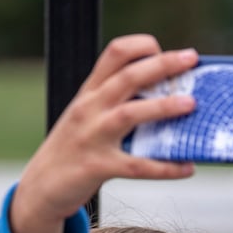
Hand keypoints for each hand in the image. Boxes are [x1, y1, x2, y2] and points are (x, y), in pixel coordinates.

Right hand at [9, 35, 204, 232]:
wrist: (41, 186)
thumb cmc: (74, 148)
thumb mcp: (89, 115)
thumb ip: (119, 102)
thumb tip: (171, 95)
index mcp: (90, 92)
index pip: (114, 54)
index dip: (142, 47)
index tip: (169, 52)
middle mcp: (89, 108)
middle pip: (127, 77)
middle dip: (162, 65)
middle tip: (191, 58)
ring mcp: (92, 136)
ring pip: (129, 114)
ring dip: (162, 107)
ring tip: (191, 104)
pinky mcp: (97, 166)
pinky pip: (137, 165)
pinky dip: (164, 167)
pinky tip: (187, 167)